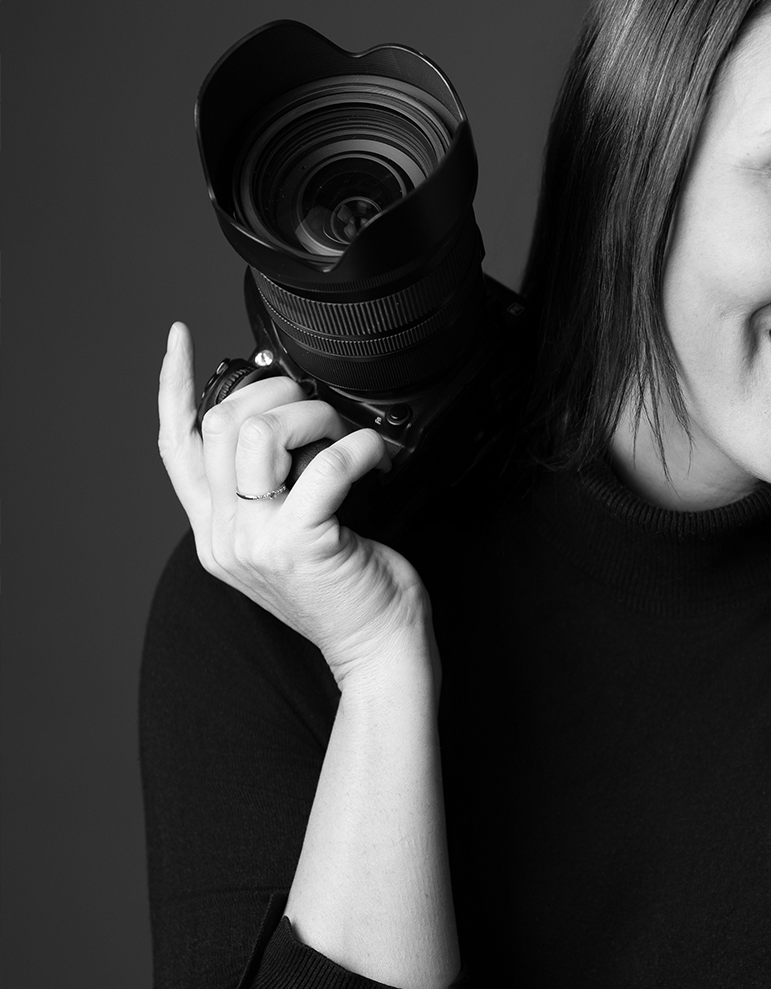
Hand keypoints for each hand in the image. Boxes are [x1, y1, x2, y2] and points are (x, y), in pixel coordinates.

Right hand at [157, 321, 432, 686]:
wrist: (379, 649)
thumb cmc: (352, 585)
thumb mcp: (294, 532)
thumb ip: (273, 485)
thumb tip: (289, 414)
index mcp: (217, 529)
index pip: (175, 446)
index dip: (172, 386)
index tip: (179, 338)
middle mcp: (224, 535)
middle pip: (222, 424)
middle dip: (279, 394)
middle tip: (325, 412)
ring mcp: (256, 542)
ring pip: (260, 433)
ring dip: (316, 416)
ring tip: (351, 437)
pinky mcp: (300, 545)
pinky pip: (325, 465)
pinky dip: (360, 448)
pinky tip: (377, 457)